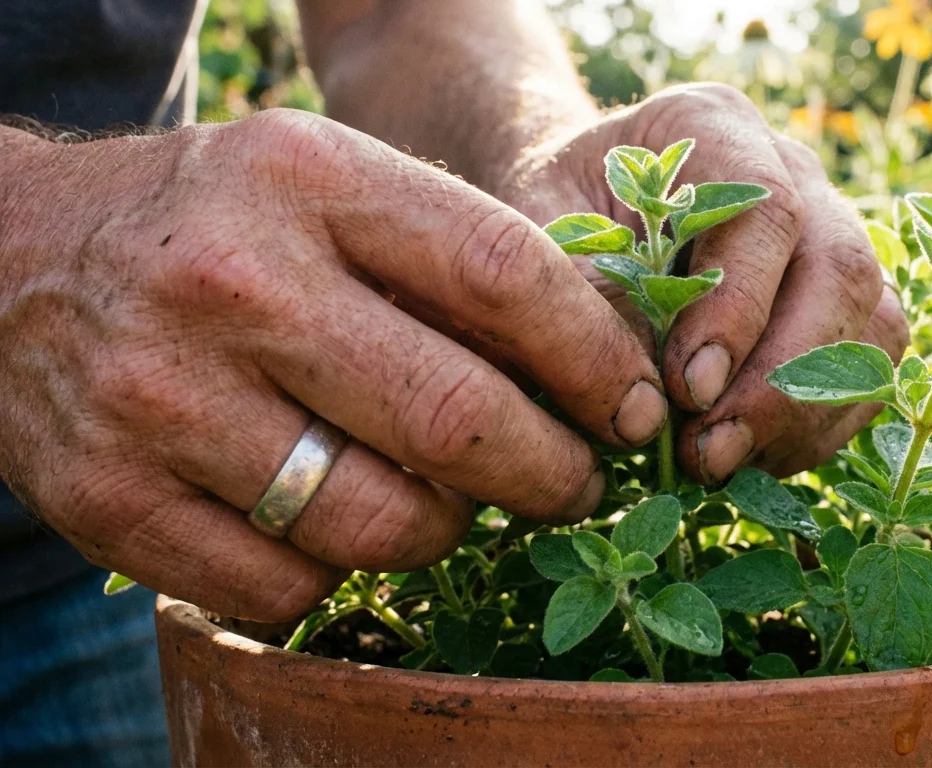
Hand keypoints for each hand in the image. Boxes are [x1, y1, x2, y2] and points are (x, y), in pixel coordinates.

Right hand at [0, 110, 664, 620]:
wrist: (8, 259)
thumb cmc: (216, 226)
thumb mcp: (326, 186)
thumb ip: (447, 259)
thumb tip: (594, 367)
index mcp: (306, 181)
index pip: (504, 276)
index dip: (595, 358)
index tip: (634, 405)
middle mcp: (230, 283)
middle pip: (457, 418)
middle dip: (553, 472)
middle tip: (578, 482)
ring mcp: (160, 399)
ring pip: (383, 524)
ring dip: (450, 529)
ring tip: (455, 500)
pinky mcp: (110, 500)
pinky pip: (290, 585)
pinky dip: (343, 572)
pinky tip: (337, 523)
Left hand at [495, 84, 908, 483]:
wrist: (576, 204)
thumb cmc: (554, 215)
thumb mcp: (540, 235)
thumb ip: (590, 300)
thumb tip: (650, 405)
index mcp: (713, 126)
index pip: (767, 210)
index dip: (739, 309)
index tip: (686, 390)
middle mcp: (794, 168)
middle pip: (840, 268)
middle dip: (781, 379)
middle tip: (710, 452)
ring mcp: (832, 231)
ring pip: (873, 322)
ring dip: (806, 412)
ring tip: (723, 464)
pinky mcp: (847, 299)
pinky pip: (872, 368)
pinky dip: (820, 426)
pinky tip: (751, 457)